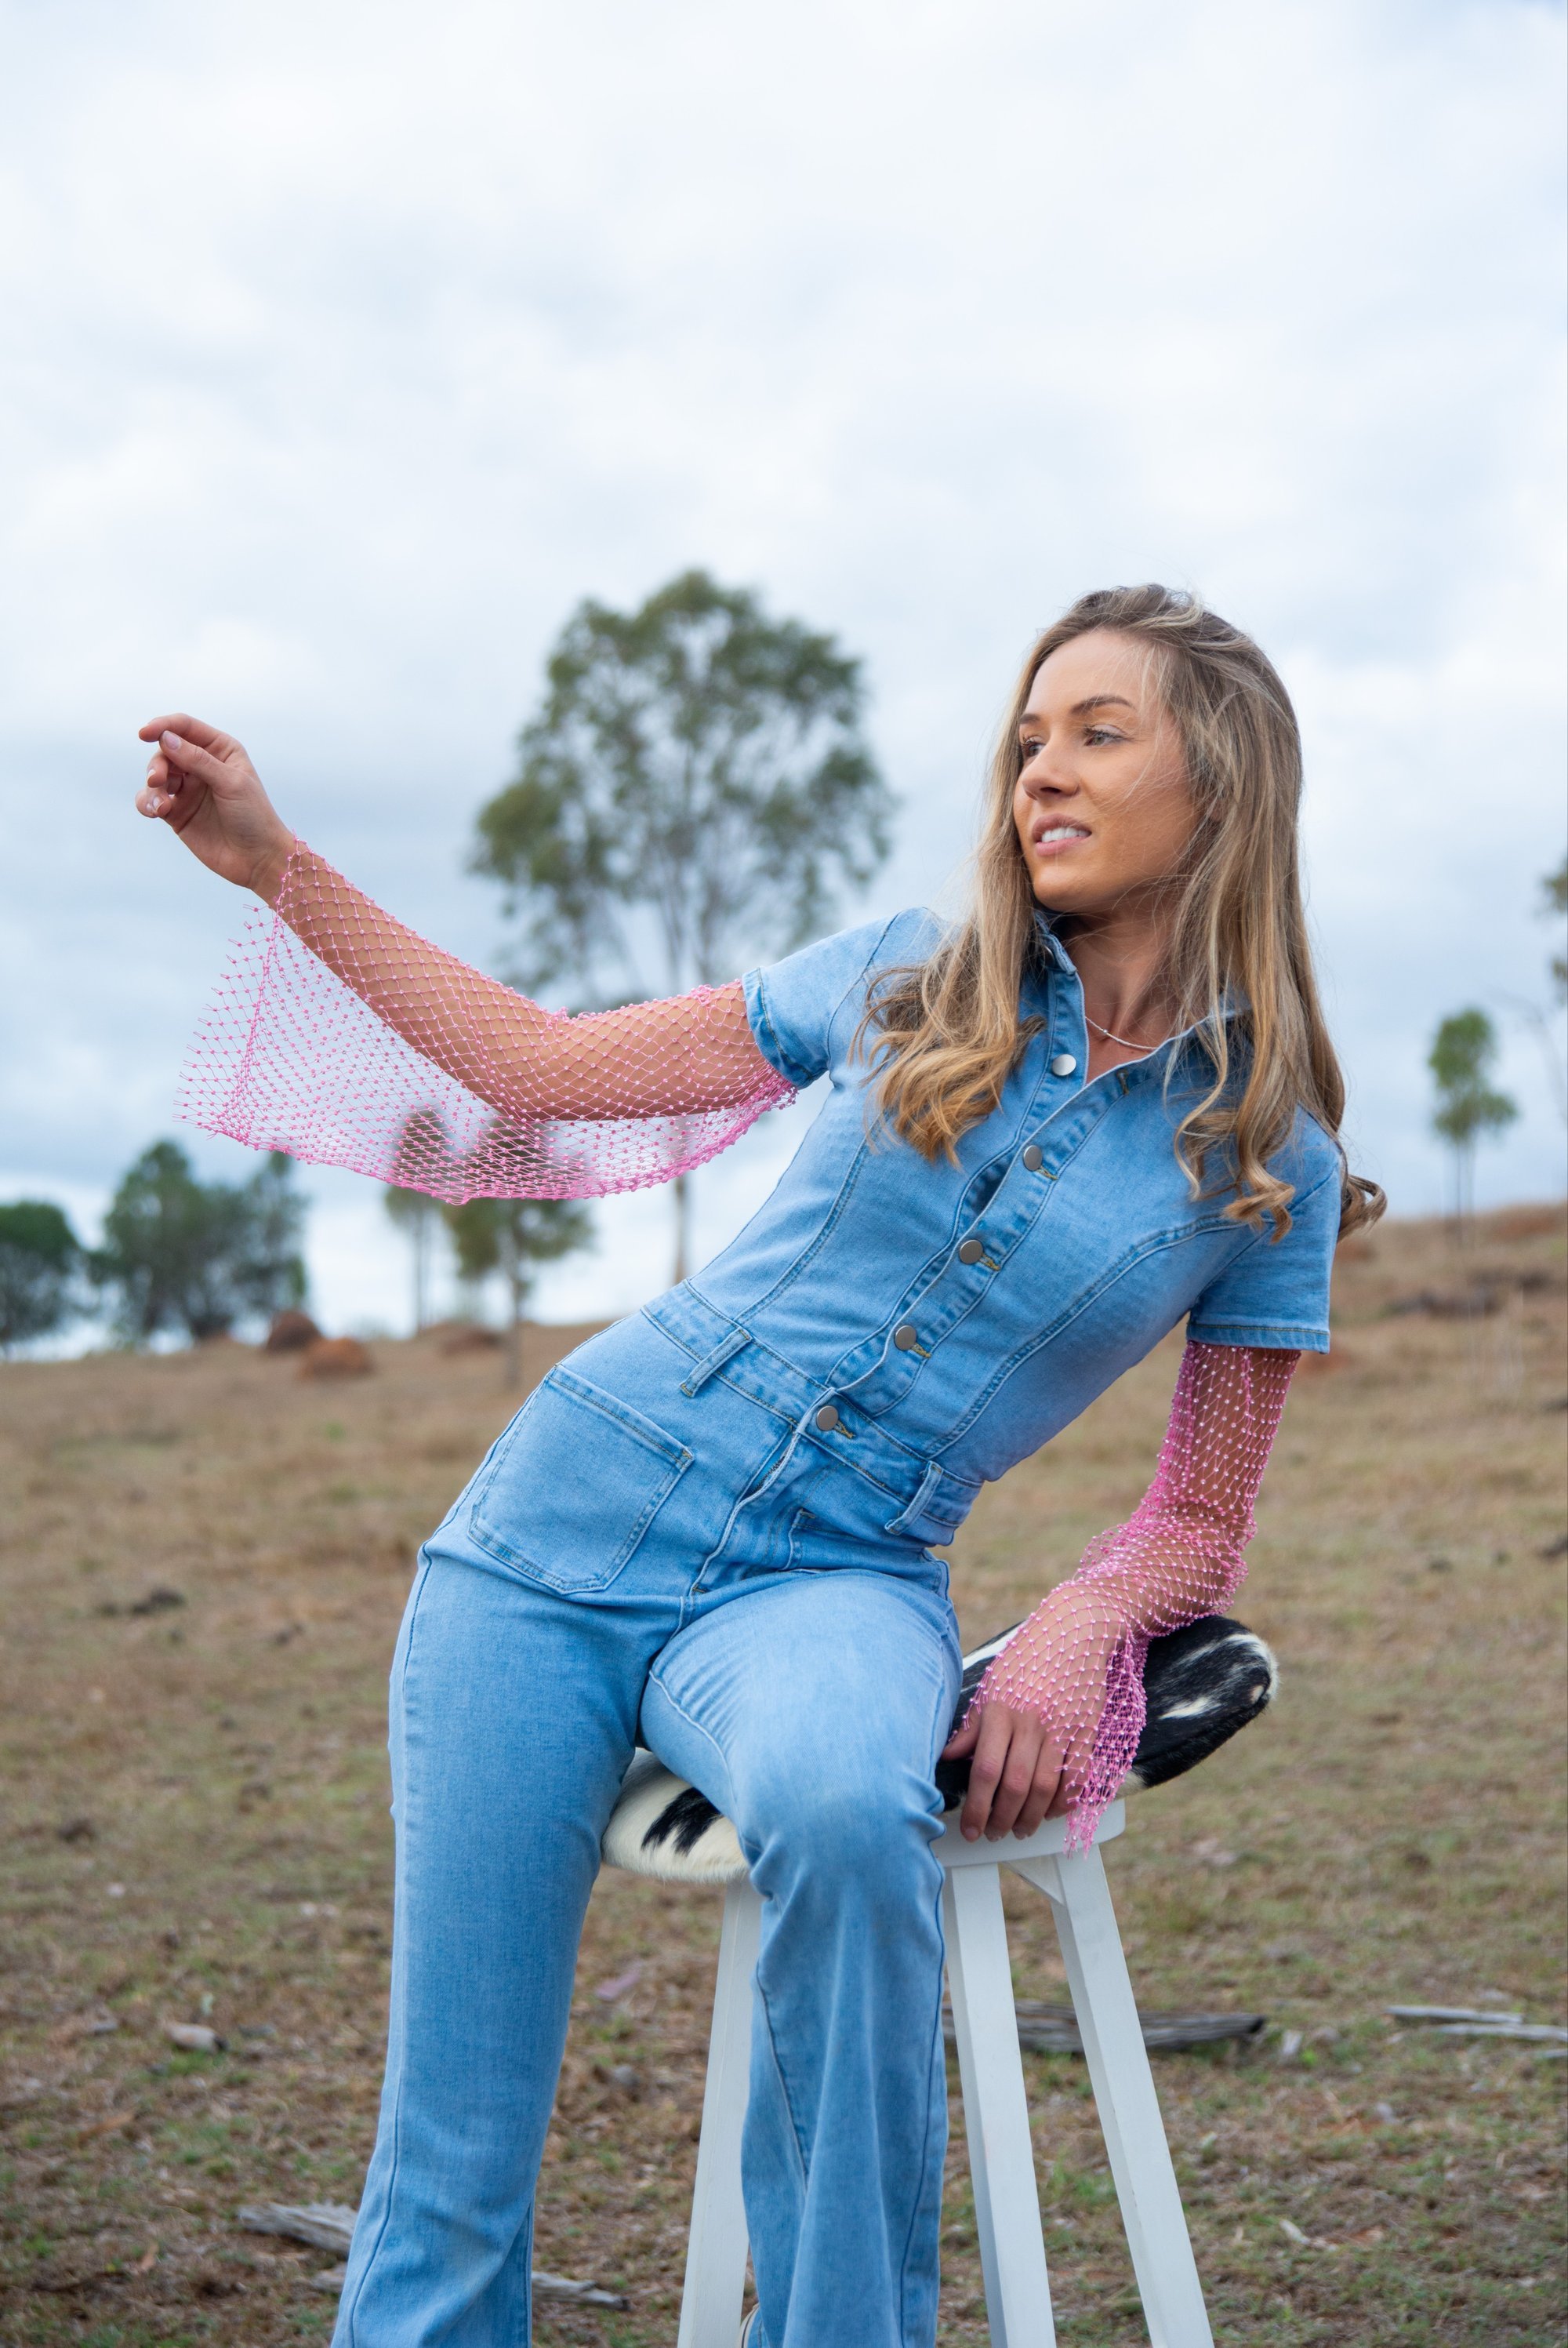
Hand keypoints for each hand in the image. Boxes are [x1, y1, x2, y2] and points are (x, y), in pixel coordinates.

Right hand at [135, 713, 293, 899]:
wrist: (258, 860)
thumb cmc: (254, 817)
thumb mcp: (230, 783)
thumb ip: (198, 760)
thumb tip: (165, 738)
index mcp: (220, 749)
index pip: (185, 727)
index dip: (163, 726)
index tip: (144, 734)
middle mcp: (202, 765)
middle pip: (166, 751)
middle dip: (157, 764)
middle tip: (156, 780)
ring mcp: (188, 788)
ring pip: (156, 775)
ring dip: (152, 786)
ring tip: (161, 806)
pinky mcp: (177, 812)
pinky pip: (151, 799)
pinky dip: (147, 803)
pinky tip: (156, 812)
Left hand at [940, 1583, 1119, 1841]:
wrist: (1075, 1631)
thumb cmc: (1026, 1660)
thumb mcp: (991, 1688)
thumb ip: (971, 1727)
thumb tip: (946, 1758)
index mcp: (1000, 1710)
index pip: (985, 1771)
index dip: (976, 1808)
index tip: (969, 1828)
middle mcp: (1030, 1721)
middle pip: (1015, 1785)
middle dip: (1001, 1820)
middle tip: (992, 1835)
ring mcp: (1062, 1727)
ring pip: (1046, 1788)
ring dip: (1031, 1818)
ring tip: (1018, 1830)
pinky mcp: (1087, 1731)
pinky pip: (1077, 1778)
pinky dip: (1064, 1803)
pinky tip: (1050, 1812)